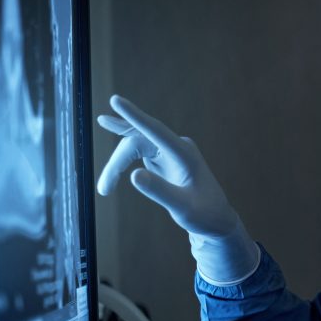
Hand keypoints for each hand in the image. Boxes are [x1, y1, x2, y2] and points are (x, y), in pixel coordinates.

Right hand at [97, 95, 258, 283]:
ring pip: (134, 146)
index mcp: (184, 154)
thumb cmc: (204, 215)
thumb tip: (133, 175)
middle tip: (104, 189)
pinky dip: (123, 160)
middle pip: (137, 142)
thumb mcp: (183, 208)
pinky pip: (138, 151)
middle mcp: (177, 147)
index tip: (115, 100)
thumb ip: (160, 191)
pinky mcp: (164, 157)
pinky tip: (109, 138)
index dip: (134, 116)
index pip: (155, 130)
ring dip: (117, 165)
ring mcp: (170, 150)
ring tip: (105, 189)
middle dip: (117, 163)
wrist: (216, 220)